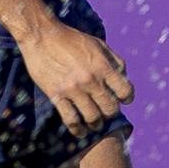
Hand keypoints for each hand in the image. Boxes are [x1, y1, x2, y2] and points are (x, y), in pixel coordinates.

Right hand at [18, 22, 133, 137]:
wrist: (41, 36)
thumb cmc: (71, 39)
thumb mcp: (97, 43)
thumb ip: (114, 59)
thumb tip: (124, 77)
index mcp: (102, 65)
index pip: (125, 90)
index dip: (127, 98)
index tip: (123, 100)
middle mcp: (90, 79)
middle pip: (110, 108)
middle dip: (110, 112)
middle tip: (106, 111)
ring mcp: (73, 89)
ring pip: (93, 117)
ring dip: (96, 123)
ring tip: (95, 123)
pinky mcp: (57, 95)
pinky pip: (71, 119)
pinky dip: (78, 130)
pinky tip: (80, 131)